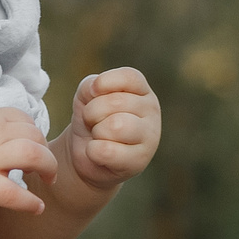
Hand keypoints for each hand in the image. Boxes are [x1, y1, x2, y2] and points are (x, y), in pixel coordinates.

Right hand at [0, 104, 58, 213]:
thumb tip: (0, 124)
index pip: (24, 118)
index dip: (33, 132)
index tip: (33, 146)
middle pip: (34, 134)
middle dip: (46, 150)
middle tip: (44, 167)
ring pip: (33, 155)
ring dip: (48, 168)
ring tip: (48, 180)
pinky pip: (14, 194)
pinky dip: (30, 203)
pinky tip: (38, 208)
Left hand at [62, 67, 160, 189]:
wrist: (88, 155)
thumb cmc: (92, 120)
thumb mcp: (86, 96)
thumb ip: (90, 86)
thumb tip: (95, 90)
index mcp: (142, 90)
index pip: (129, 78)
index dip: (104, 83)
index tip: (93, 94)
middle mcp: (151, 110)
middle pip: (116, 102)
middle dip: (92, 112)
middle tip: (93, 122)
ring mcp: (150, 136)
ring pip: (115, 126)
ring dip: (97, 132)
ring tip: (99, 136)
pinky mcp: (140, 161)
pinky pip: (107, 150)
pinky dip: (93, 151)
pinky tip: (99, 153)